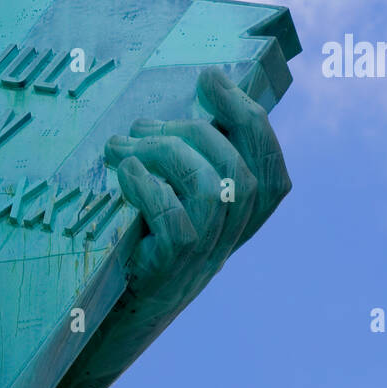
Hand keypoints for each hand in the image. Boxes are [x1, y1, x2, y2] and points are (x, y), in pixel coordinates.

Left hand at [104, 67, 291, 315]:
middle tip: (141, 124)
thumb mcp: (174, 202)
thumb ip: (187, 165)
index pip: (271, 168)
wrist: (114, 308)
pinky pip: (174, 216)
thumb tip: (173, 108)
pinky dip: (148, 185)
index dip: (247, 117)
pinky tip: (123, 172)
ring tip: (120, 145)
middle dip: (190, 131)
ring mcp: (206, 254)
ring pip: (211, 188)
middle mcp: (232, 237)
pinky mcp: (174, 265)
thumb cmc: (142, 243)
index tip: (212, 78)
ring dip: (164, 153)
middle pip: (238, 169)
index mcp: (242, 219)